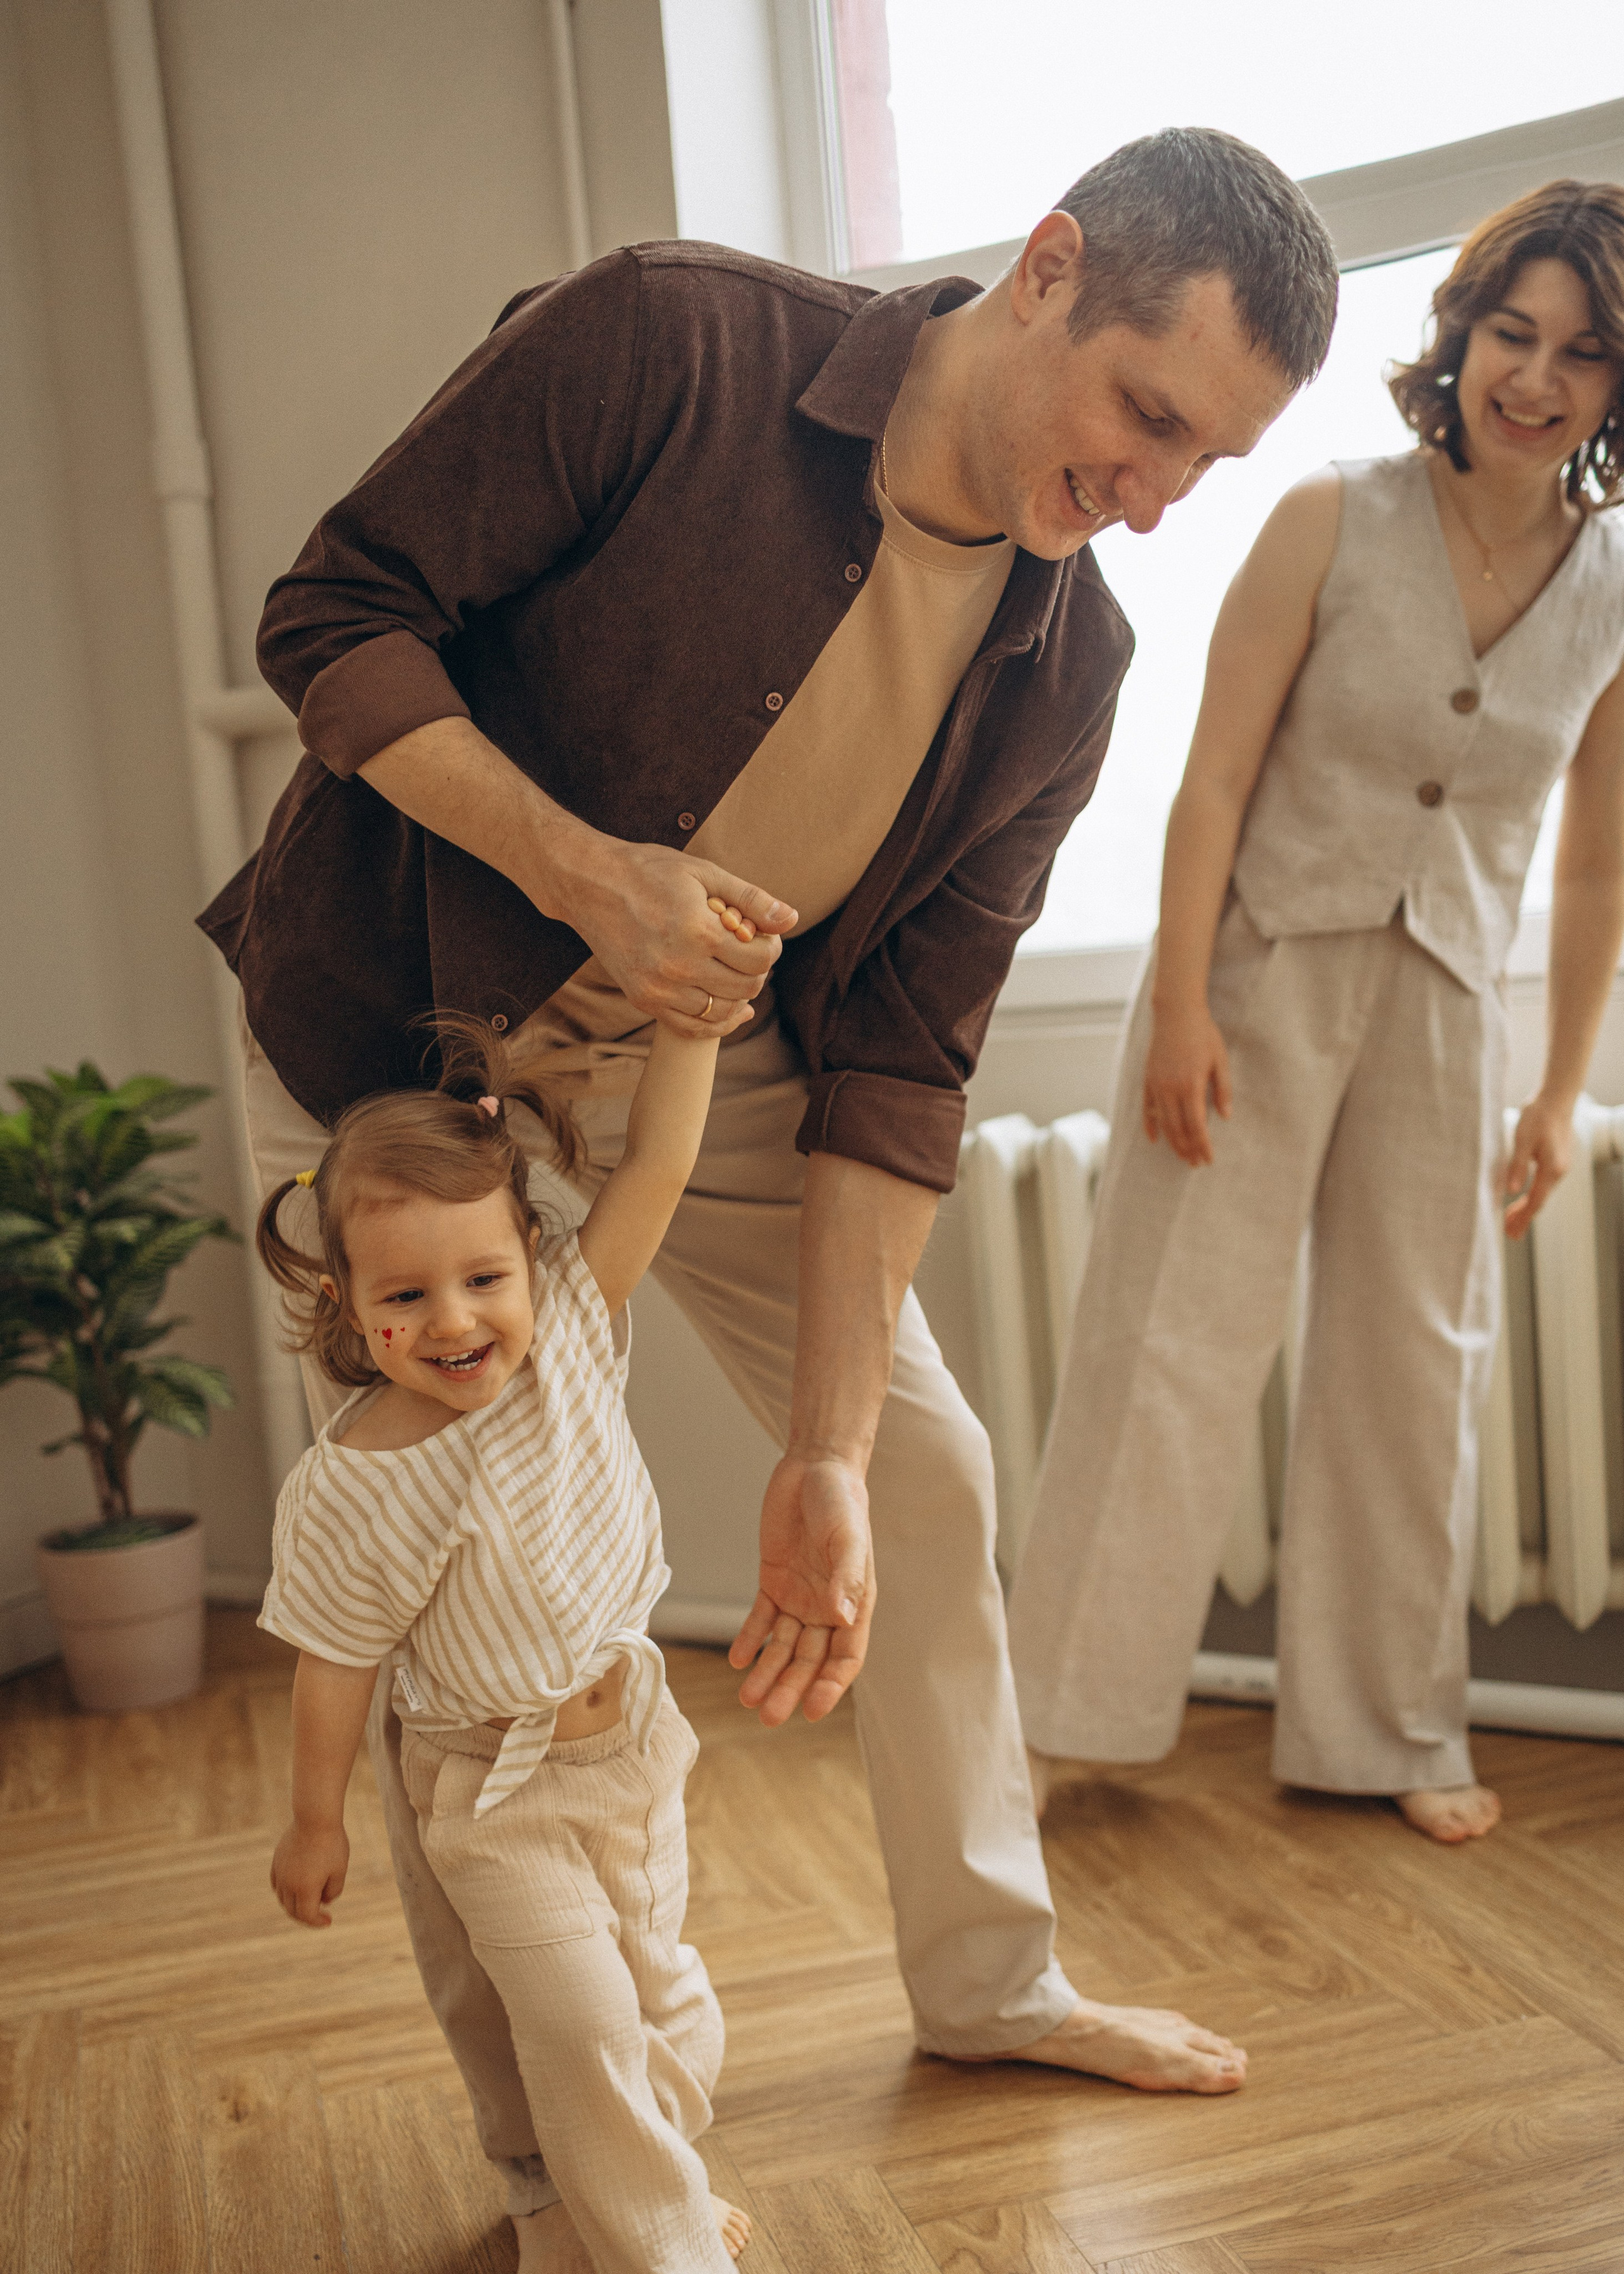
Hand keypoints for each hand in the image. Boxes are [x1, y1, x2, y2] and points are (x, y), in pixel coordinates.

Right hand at [271, 1816, 349, 1926]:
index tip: (328, 1921)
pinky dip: (285, 1892)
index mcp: (305, 1889)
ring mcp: (280, 1873)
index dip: (318, 1922)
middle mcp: (288, 1884)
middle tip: (319, 1914)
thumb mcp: (339, 1870)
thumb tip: (324, 1901)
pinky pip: (277, 1885)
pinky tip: (296, 1889)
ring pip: (283, 1899)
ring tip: (309, 1902)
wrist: (315, 1818)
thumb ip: (333, 1891)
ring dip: (294, 1905)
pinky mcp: (277, 1861)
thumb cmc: (331, 1844)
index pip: (307, 1916)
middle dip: (306, 1917)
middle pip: (293, 1911)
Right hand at [555, 830, 797, 1039]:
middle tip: (747, 949)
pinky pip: (691, 1028)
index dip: (770, 947)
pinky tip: (728, 1006)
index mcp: (697, 932)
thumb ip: (750, 898)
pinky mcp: (643, 1000)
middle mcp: (678, 967)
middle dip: (757, 969)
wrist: (589, 884)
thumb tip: (791, 918)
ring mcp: (658, 989)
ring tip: (733, 970)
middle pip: (746, 987)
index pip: (760, 959)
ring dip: (738, 995)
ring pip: (722, 1012)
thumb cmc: (649, 871)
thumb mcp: (704, 873)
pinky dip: (715, 1022)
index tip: (762, 935)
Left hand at [728, 1455, 874, 1726]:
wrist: (814, 1468)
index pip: (845, 1657)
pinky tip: (736, 1660)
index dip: (831, 1686)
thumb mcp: (848, 1537)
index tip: (811, 1710)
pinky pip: (761, 1619)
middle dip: (790, 1689)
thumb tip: (843, 1618)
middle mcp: (829, 1607)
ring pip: (783, 1647)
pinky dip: (750, 1639)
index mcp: (856, 1603)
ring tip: (746, 1698)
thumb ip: (847, 1577)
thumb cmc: (842, 1501)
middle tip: (768, 1717)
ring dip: (767, 1672)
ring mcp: (800, 1596)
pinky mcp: (775, 1581)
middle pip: (809, 1661)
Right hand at [1143, 1000, 1231, 1165]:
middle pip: (1178, 1129)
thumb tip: (1224, 1117)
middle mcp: (1171, 1089)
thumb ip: (1222, 1090)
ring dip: (1172, 1142)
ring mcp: (1156, 1085)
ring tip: (1181, 1155)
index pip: (1196, 1126)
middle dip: (1187, 1149)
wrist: (1176, 1013)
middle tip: (1195, 1163)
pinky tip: (1154, 1139)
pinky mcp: (1148, 1080)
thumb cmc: (1203, 1035)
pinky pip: (1147, 1109)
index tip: (1208, 1159)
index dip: (1202, 1145)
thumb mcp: (1220, 1061)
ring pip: (1162, 1123)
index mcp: (1191, 1086)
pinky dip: (1150, 1126)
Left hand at [1503, 1095, 1574, 1239]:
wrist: (1556, 1098)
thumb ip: (1518, 1165)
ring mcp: (1559, 1167)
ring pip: (1541, 1194)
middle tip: (1509, 1235)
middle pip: (1539, 1201)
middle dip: (1523, 1219)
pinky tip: (1521, 1200)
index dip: (1522, 1218)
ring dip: (1526, 1209)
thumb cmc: (1538, 1115)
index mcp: (1552, 1168)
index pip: (1536, 1200)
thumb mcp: (1522, 1139)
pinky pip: (1543, 1185)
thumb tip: (1512, 1190)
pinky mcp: (1555, 1161)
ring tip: (1511, 1222)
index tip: (1511, 1232)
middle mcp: (1559, 1171)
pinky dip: (1531, 1196)